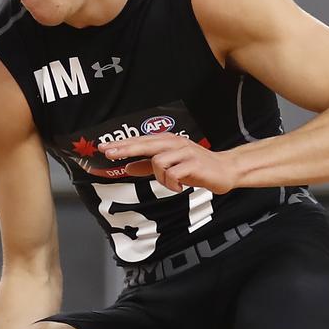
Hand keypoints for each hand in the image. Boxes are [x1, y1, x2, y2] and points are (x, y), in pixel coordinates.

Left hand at [101, 134, 237, 193]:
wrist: (224, 170)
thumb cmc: (195, 167)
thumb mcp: (168, 166)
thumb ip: (147, 166)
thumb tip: (127, 168)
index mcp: (167, 142)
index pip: (140, 142)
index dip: (122, 145)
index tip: (104, 148)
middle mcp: (174, 143)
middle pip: (144, 144)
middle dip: (125, 149)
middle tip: (109, 153)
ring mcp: (184, 152)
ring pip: (159, 161)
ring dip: (160, 177)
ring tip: (172, 182)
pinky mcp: (193, 164)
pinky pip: (173, 173)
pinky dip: (172, 183)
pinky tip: (179, 186)